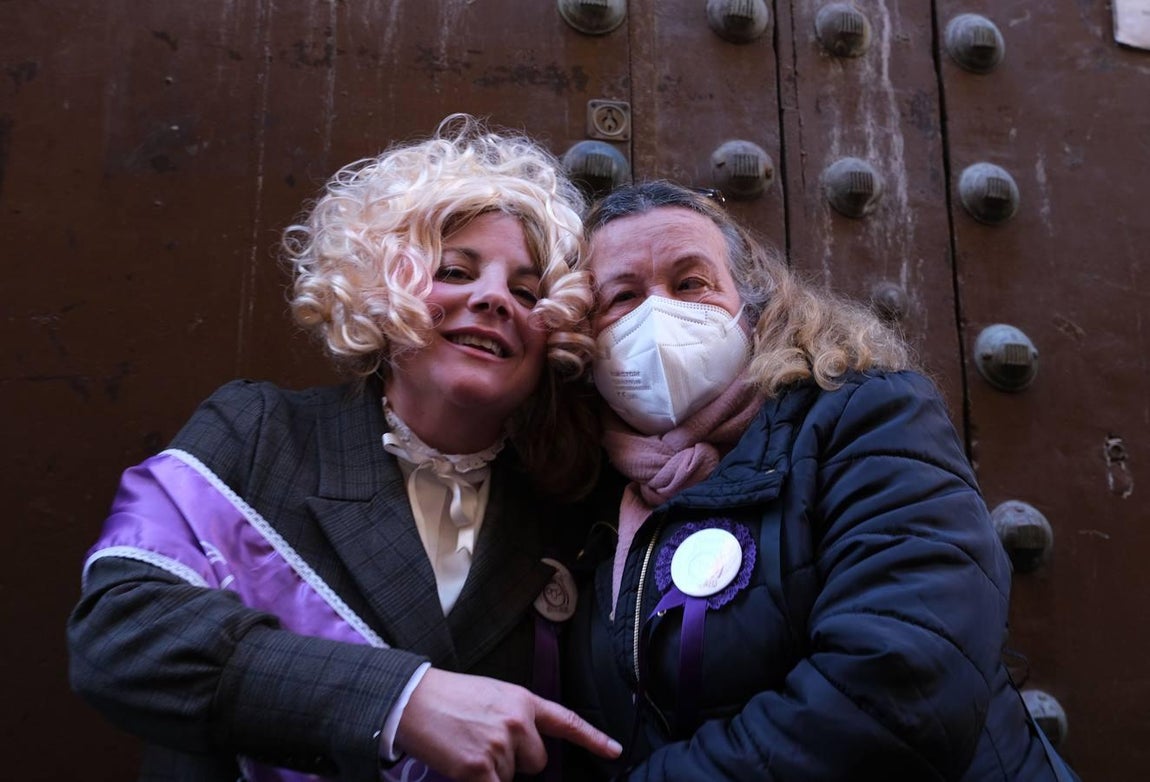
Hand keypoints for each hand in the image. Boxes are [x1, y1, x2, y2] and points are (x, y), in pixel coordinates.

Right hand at [395, 668, 621, 781]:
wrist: (415, 700)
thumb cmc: (450, 697)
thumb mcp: (493, 694)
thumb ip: (517, 717)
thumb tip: (528, 745)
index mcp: (523, 701)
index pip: (566, 722)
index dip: (593, 739)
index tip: (614, 751)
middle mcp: (518, 723)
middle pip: (537, 762)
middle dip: (517, 762)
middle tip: (485, 744)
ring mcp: (500, 747)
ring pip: (512, 778)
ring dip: (493, 772)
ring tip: (468, 747)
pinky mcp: (480, 769)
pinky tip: (468, 769)